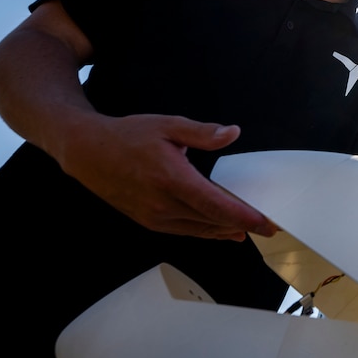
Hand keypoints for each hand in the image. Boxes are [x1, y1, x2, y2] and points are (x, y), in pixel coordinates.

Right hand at [59, 114, 278, 240]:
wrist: (87, 153)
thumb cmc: (129, 136)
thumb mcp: (168, 125)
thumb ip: (203, 133)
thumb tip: (233, 133)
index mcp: (172, 179)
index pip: (216, 205)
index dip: (245, 217)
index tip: (266, 223)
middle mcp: (163, 204)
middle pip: (211, 221)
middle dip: (243, 225)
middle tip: (270, 227)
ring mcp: (154, 216)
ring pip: (199, 230)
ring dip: (225, 231)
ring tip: (250, 230)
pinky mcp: (148, 221)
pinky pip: (184, 231)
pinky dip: (206, 231)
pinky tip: (222, 230)